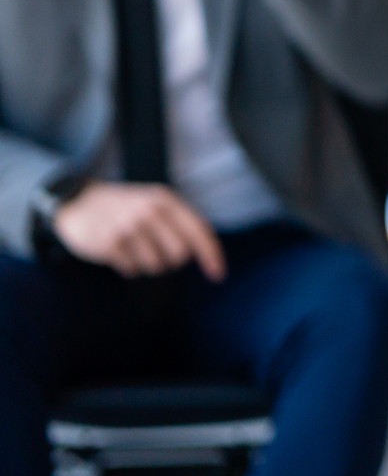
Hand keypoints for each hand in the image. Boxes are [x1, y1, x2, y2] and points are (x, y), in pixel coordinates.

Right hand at [51, 182, 225, 280]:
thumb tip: (202, 253)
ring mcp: (128, 227)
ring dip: (148, 263)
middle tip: (156, 250)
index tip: (219, 275)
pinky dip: (129, 266)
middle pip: (179, 255)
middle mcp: (149, 211)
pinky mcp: (109, 244)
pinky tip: (119, 251)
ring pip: (156, 266)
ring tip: (135, 247)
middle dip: (172, 260)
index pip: (199, 230)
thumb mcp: (155, 202)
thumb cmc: (126, 207)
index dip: (212, 255)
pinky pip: (132, 270)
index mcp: (165, 200)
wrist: (79, 202)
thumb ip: (179, 222)